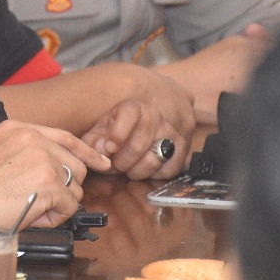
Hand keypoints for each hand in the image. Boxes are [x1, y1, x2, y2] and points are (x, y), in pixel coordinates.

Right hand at [0, 120, 110, 228]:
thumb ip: (28, 152)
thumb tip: (62, 169)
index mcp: (19, 128)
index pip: (65, 137)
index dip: (86, 153)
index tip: (102, 162)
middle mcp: (33, 137)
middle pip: (75, 165)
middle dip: (65, 188)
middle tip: (40, 202)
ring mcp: (42, 158)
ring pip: (75, 187)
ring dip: (58, 204)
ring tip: (30, 208)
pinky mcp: (48, 182)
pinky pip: (69, 206)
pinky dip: (54, 218)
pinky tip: (31, 216)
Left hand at [78, 65, 196, 178]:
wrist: (151, 111)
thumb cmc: (118, 122)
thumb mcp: (102, 124)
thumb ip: (95, 137)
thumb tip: (100, 150)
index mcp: (134, 105)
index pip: (130, 114)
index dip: (118, 134)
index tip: (108, 148)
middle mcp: (157, 115)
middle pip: (140, 143)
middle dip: (123, 161)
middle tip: (115, 166)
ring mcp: (174, 131)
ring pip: (156, 157)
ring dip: (138, 170)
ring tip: (128, 169)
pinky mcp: (184, 147)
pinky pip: (171, 168)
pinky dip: (156, 174)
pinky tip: (144, 170)